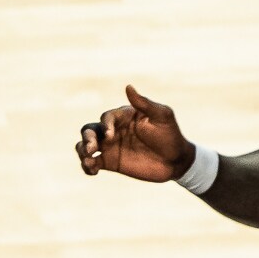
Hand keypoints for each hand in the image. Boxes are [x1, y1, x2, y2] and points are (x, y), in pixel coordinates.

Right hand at [77, 87, 194, 182]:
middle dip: (87, 137)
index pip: (106, 118)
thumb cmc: (171, 135)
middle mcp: (113, 130)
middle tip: (91, 147)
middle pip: (89, 129)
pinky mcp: (110, 162)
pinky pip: (92, 163)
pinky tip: (92, 170)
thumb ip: (145, 104)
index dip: (105, 125)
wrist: (176, 161)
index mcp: (123, 117)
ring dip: (82, 150)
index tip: (110, 135)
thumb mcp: (162, 117)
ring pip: (86, 145)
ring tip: (89, 159)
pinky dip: (87, 166)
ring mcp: (110, 146)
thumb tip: (128, 87)